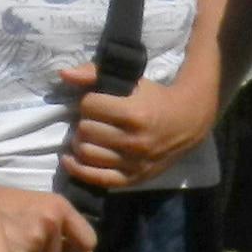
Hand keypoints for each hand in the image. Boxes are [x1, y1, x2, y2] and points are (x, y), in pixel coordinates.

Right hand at [0, 186, 96, 251]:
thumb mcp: (32, 203)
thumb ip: (59, 224)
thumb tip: (85, 251)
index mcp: (57, 205)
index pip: (88, 243)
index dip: (74, 248)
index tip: (66, 247)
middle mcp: (48, 222)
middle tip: (16, 236)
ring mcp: (32, 241)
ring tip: (6, 241)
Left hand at [54, 66, 213, 189]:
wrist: (187, 123)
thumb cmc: (154, 98)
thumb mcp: (129, 81)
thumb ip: (93, 73)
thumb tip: (64, 75)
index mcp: (133, 114)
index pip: (88, 105)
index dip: (88, 101)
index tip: (96, 102)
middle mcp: (134, 141)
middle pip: (85, 129)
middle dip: (84, 121)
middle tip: (93, 119)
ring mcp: (134, 163)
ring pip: (86, 153)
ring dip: (80, 142)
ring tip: (88, 136)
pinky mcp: (134, 178)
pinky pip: (97, 178)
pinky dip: (78, 170)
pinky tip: (70, 159)